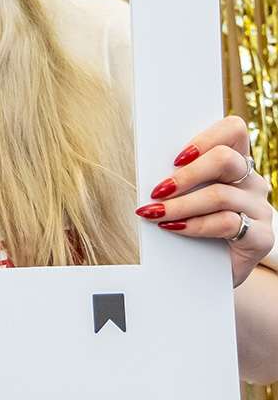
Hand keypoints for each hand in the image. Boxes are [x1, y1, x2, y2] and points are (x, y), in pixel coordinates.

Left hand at [136, 116, 273, 286]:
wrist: (208, 269)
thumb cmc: (191, 222)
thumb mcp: (184, 193)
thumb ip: (175, 173)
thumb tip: (137, 161)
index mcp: (236, 161)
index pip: (233, 129)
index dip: (204, 138)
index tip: (174, 158)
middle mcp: (253, 181)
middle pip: (225, 159)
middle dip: (185, 175)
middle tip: (156, 190)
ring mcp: (260, 208)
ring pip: (220, 194)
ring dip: (181, 204)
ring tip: (155, 213)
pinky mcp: (263, 237)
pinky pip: (227, 223)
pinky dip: (195, 225)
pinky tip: (174, 227)